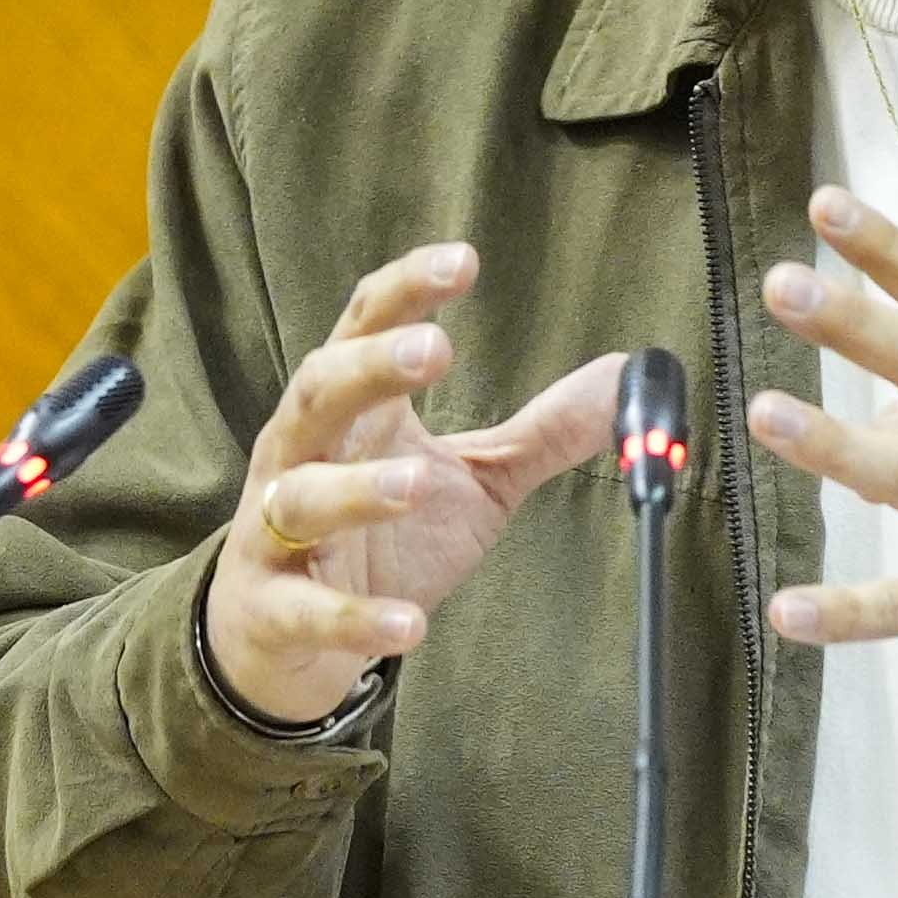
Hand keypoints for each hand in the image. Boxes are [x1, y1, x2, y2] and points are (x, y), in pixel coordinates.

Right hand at [204, 243, 623, 727]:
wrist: (285, 637)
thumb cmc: (380, 539)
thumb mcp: (469, 480)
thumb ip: (539, 434)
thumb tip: (625, 379)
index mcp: (351, 412)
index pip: (365, 328)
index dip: (408, 290)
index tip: (463, 260)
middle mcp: (301, 456)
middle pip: (320, 391)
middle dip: (370, 368)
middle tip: (434, 351)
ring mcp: (275, 531)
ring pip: (302, 496)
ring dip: (359, 488)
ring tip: (417, 483)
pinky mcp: (272, 609)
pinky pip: (307, 610)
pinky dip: (354, 617)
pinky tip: (409, 623)